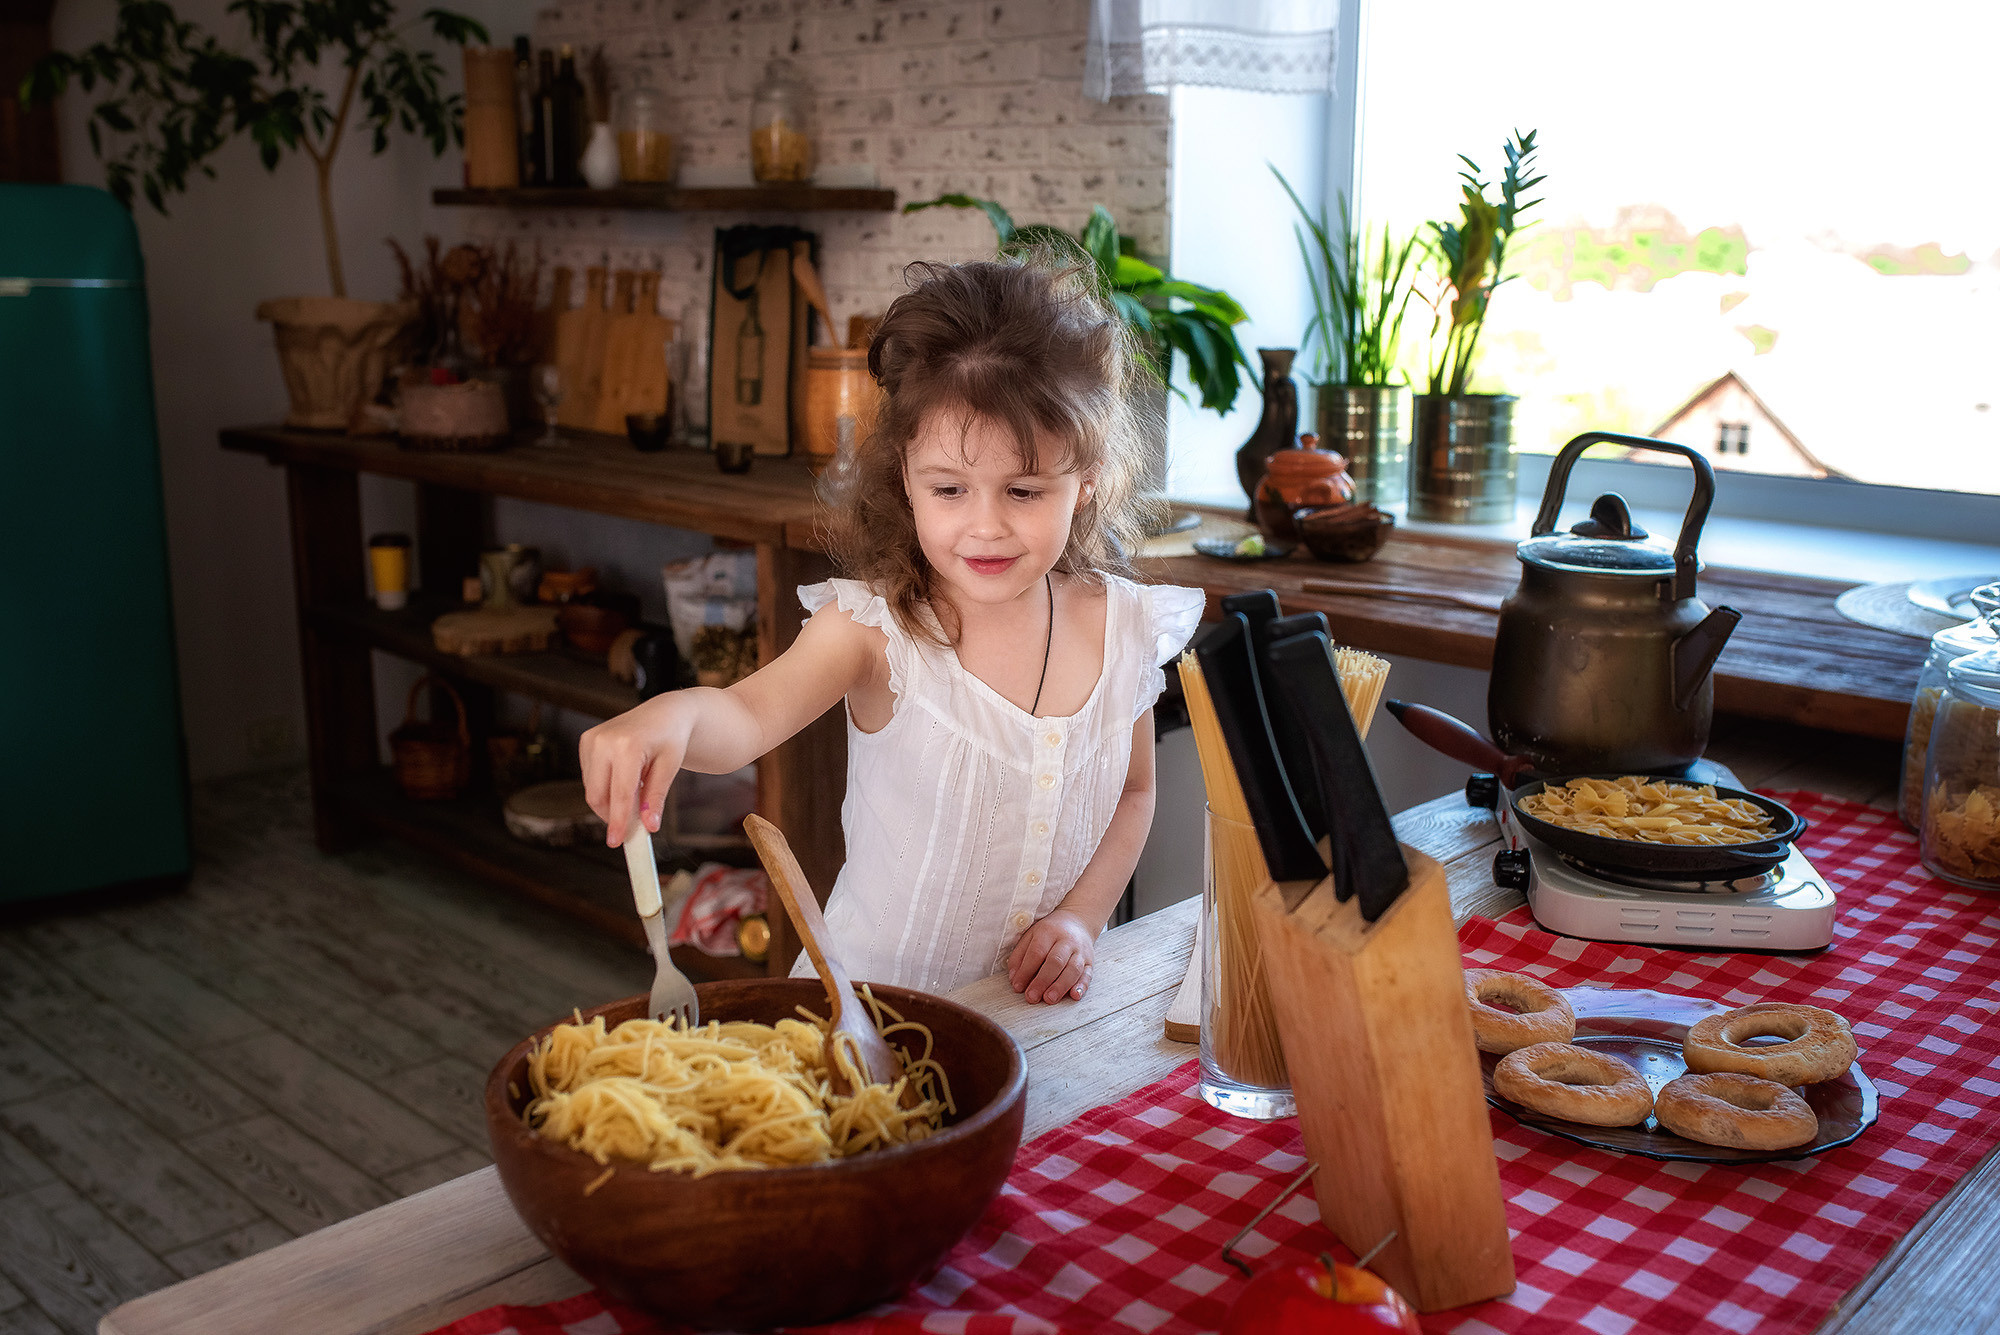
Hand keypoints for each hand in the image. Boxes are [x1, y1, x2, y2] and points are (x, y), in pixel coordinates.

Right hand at [579, 694, 693, 845]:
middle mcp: (603, 741)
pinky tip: (625, 778)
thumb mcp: (669, 768)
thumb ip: (656, 797)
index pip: (620, 794)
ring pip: (592, 789)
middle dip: (612, 815)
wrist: (664, 713)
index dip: (618, 821)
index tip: (617, 842)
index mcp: (627, 745)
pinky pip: (590, 778)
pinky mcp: (585, 742)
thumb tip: (649, 826)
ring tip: (637, 790)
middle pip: (598, 796)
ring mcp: (591, 740)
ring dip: (611, 801)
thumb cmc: (670, 738)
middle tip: (632, 826)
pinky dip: (606, 787)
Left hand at [1006, 908, 1096, 1003]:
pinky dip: (1082, 986)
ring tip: (1049, 999)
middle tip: (1032, 997)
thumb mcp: (1030, 936)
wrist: (1077, 920)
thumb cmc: (1049, 932)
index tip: (1017, 987)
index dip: (1026, 971)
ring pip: (1073, 969)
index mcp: (1048, 932)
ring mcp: (1080, 951)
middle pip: (1055, 961)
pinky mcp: (1090, 961)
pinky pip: (1088, 974)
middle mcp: (1066, 940)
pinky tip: (1074, 995)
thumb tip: (1014, 979)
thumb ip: (1019, 956)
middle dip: (1043, 981)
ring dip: (1061, 986)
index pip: (1037, 952)